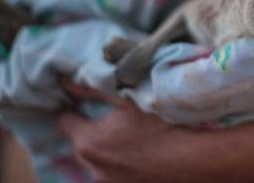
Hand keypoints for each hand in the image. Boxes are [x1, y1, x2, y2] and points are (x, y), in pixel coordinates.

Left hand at [57, 79, 189, 182]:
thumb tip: (65, 80)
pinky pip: (112, 173)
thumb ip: (92, 89)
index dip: (72, 108)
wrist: (190, 159)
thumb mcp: (127, 99)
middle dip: (90, 130)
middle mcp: (91, 168)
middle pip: (80, 143)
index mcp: (88, 142)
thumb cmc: (160, 124)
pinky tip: (137, 154)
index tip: (83, 101)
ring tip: (129, 138)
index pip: (63, 120)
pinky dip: (119, 164)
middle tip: (111, 119)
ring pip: (96, 160)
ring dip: (105, 149)